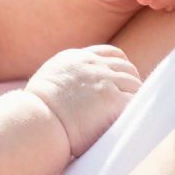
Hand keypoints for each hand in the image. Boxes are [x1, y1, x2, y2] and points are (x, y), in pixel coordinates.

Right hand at [26, 45, 140, 156]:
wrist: (37, 121)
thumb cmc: (36, 112)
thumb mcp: (47, 81)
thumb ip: (63, 77)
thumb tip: (69, 90)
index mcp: (76, 58)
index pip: (110, 53)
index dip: (120, 66)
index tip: (122, 79)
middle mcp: (93, 65)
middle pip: (126, 67)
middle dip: (131, 82)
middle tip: (132, 99)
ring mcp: (105, 80)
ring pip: (134, 83)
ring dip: (136, 96)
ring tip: (135, 112)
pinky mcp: (114, 99)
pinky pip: (136, 100)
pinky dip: (139, 107)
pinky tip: (137, 117)